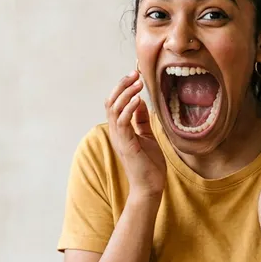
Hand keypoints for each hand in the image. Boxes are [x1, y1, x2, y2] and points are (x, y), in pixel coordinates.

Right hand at [105, 71, 165, 199]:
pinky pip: (123, 122)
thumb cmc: (149, 165)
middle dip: (122, 85)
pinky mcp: (126, 145)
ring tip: (138, 83)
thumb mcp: (147, 136)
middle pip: (110, 102)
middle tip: (134, 74)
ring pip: (114, 109)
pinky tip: (138, 99)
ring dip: (126, 93)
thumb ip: (142, 120)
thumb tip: (140, 102)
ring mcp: (119, 139)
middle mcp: (116, 133)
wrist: (150, 187)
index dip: (122, 88)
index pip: (114, 103)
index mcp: (120, 130)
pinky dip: (129, 109)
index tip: (135, 75)